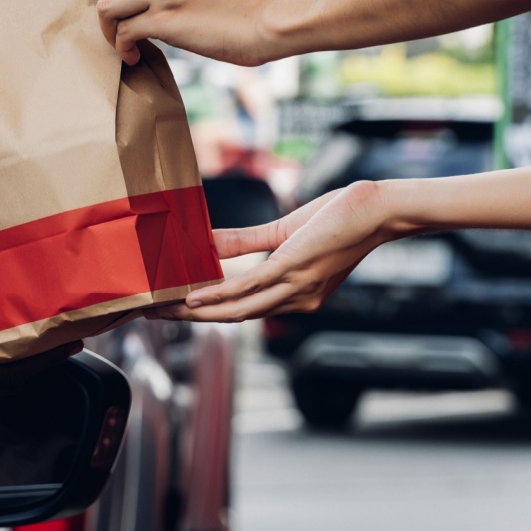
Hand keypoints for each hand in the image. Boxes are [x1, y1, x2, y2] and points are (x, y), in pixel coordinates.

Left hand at [96, 0, 279, 66]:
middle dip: (109, 6)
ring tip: (126, 43)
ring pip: (107, 6)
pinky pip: (123, 33)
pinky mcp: (164, 20)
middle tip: (121, 26)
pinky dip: (122, 48)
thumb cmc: (247, 2)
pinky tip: (134, 56)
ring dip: (110, 30)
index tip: (129, 7)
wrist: (273, 18)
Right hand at [157, 181, 393, 321]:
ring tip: (162, 310)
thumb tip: (208, 242)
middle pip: (232, 317)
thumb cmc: (339, 218)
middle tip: (152, 316)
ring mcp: (295, 287)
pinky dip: (217, 295)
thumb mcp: (285, 232)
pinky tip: (192, 297)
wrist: (377, 210)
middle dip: (190, 320)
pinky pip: (248, 287)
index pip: (242, 310)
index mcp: (295, 296)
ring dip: (196, 312)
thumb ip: (246, 241)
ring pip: (236, 309)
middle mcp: (295, 300)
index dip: (205, 315)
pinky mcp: (292, 268)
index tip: (171, 312)